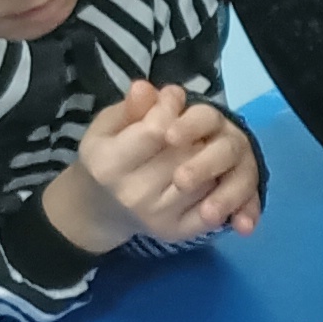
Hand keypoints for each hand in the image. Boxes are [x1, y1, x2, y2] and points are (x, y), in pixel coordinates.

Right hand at [55, 86, 260, 250]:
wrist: (102, 207)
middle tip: (191, 125)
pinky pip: (213, 206)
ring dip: (211, 156)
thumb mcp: (107, 126)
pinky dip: (220, 187)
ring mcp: (158, 216)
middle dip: (196, 132)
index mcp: (109, 164)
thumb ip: (130, 107)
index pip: (157, 130)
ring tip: (200, 145)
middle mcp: (134, 194)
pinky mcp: (177, 232)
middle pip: (187, 153)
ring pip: (206, 177)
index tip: (172, 101)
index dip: (171, 109)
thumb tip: (146, 89)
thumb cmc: (107, 156)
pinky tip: (212, 172)